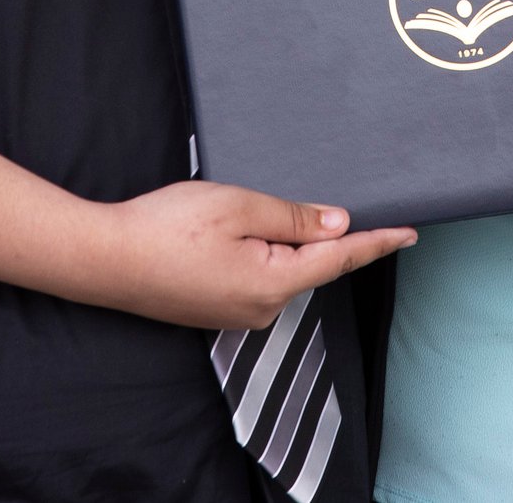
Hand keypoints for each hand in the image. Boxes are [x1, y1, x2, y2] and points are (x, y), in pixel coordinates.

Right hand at [76, 181, 415, 328]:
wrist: (102, 260)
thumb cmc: (166, 228)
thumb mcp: (238, 207)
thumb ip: (293, 218)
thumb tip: (337, 224)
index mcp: (274, 283)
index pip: (340, 258)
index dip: (376, 241)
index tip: (410, 232)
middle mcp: (262, 309)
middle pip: (309, 263)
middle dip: (310, 232)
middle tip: (290, 197)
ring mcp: (238, 314)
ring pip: (280, 269)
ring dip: (276, 241)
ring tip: (236, 212)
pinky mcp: (216, 310)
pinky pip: (255, 277)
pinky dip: (256, 253)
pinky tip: (227, 232)